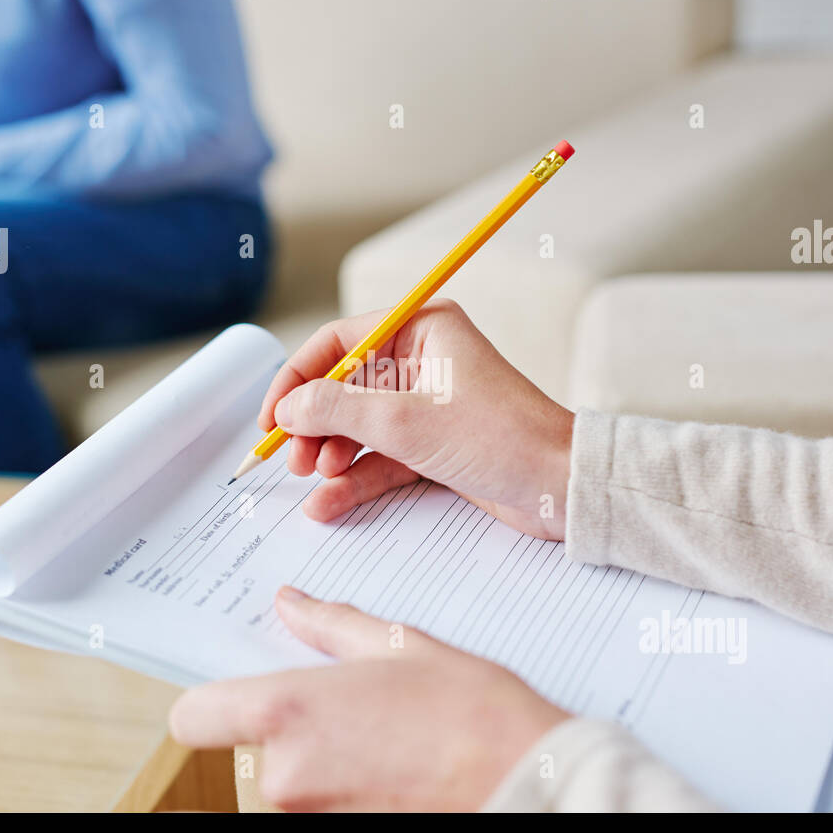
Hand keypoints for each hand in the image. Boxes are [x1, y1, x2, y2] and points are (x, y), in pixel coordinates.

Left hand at [169, 586, 567, 810]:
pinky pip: (324, 806)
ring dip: (325, 761)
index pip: (194, 717)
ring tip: (388, 738)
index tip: (241, 695)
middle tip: (356, 709)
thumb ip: (331, 625)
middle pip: (252, 749)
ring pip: (292, 781)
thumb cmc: (472, 713)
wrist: (527, 784)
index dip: (212, 705)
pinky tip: (396, 769)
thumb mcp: (400, 646)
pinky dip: (349, 790)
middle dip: (294, 730)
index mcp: (288, 711)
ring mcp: (312, 818)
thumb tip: (292, 605)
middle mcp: (286, 774)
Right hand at [258, 300, 573, 538]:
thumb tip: (287, 408)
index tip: (271, 419)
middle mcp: (423, 360)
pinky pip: (381, 456)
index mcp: (421, 329)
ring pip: (358, 426)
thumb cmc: (501, 438)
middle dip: (313, 425)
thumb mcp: (404, 422)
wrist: (561, 487)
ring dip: (330, 455)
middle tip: (292, 459)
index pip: (337, 342)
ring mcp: (428, 404)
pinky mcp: (435, 444)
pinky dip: (355, 478)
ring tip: (313, 482)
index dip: (297, 379)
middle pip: (343, 386)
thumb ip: (336, 410)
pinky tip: (329, 503)